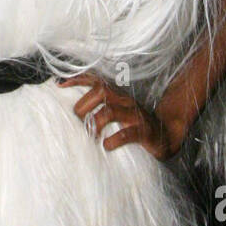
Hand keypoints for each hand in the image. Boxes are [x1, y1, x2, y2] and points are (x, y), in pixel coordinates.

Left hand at [55, 72, 184, 161]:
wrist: (166, 135)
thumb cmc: (135, 126)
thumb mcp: (116, 114)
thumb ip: (98, 110)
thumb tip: (71, 113)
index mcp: (117, 96)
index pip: (96, 81)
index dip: (77, 80)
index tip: (59, 84)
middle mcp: (125, 101)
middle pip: (101, 92)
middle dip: (83, 105)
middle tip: (75, 121)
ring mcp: (135, 115)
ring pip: (110, 111)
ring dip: (95, 122)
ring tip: (89, 136)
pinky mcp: (144, 132)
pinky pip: (128, 133)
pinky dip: (114, 140)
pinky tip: (106, 146)